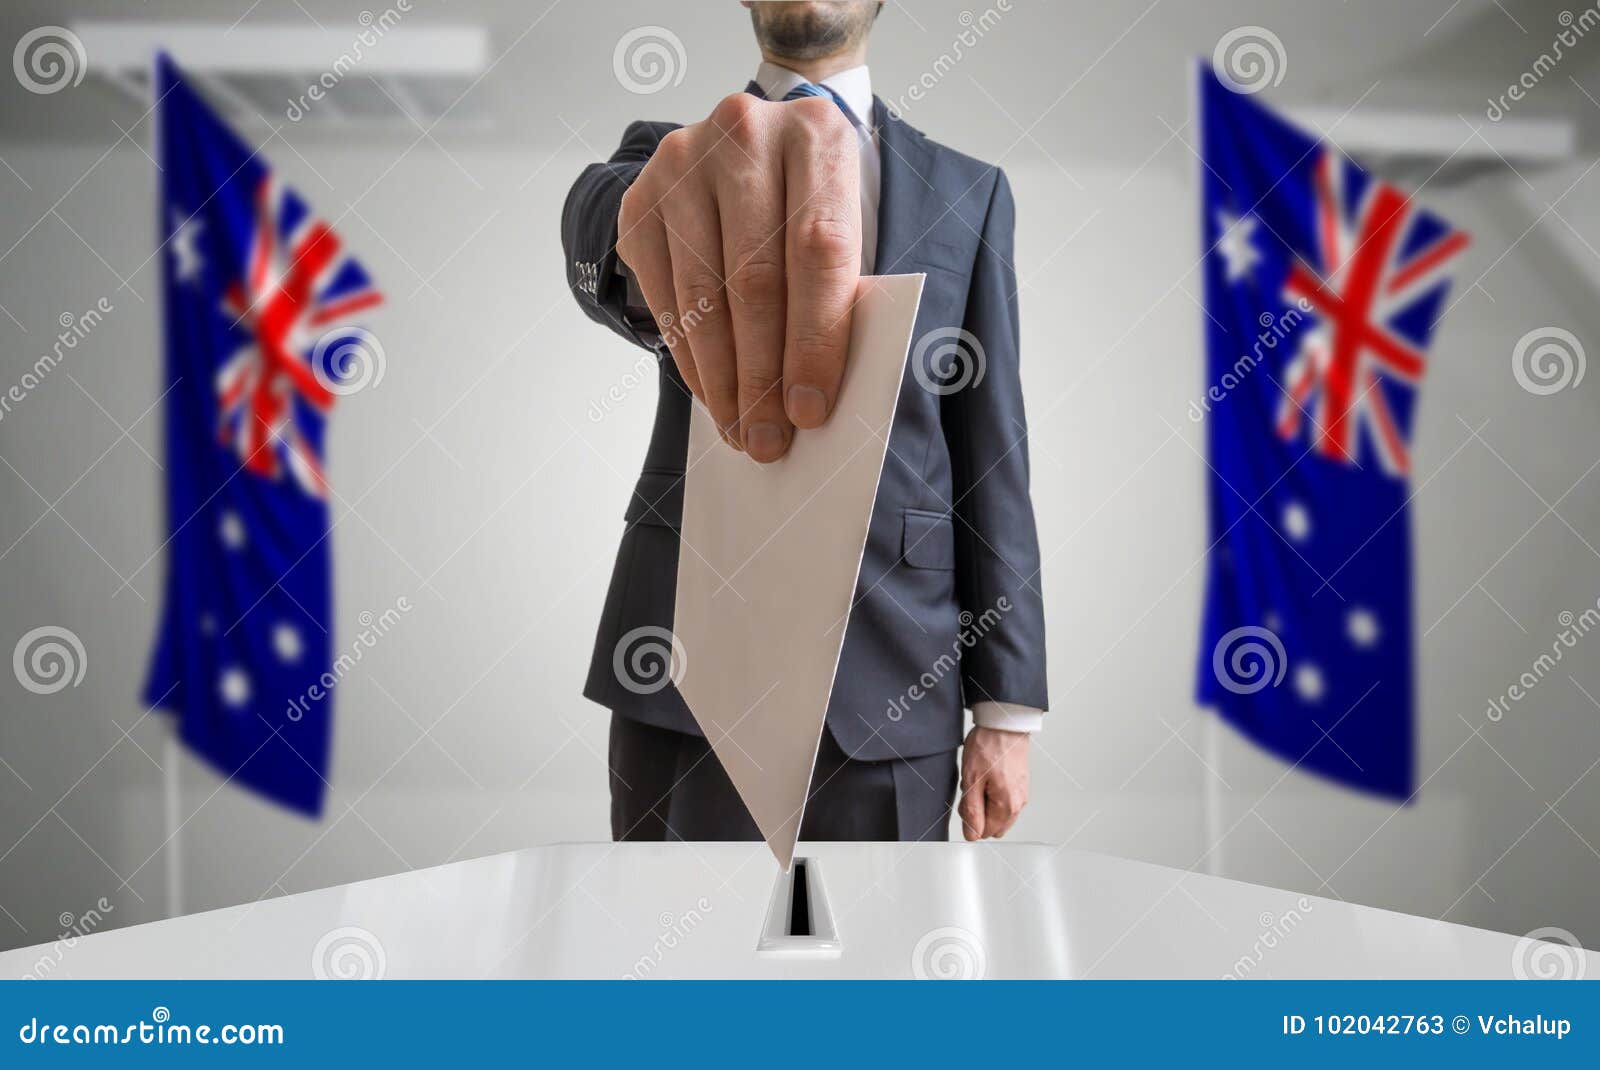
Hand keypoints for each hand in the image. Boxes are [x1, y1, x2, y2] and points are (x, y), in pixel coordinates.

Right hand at [615, 92, 861, 461]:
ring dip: (722, 378)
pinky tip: (711, 394)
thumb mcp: (853, 221)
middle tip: (768, 440)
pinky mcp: (641, 198)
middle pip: (754, 278)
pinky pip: (663, 295)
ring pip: (703, 293)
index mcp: (817, 135)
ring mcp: (682, 162)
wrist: (763, 138)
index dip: (814, 339)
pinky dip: (689, 355)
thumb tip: (815, 395)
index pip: (817, 250)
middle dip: (762, 375)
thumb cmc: (818, 200)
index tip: (810, 410)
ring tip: (740, 430)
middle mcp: (743, 134)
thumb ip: (844, 288)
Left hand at [958, 726, 1029, 840]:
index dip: (969, 817)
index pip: (983, 832)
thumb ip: (972, 811)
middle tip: (972, 787)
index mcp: (1007, 806)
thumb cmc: (990, 745)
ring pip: (997, 813)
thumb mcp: (972, 779)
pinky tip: (987, 774)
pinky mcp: (1020, 785)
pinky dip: (992, 793)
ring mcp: (1021, 794)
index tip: (967, 797)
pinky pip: (1003, 801)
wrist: (1005, 722)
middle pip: (992, 826)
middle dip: (978, 812)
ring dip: (985, 802)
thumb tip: (972, 834)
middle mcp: (1018, 804)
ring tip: (981, 778)